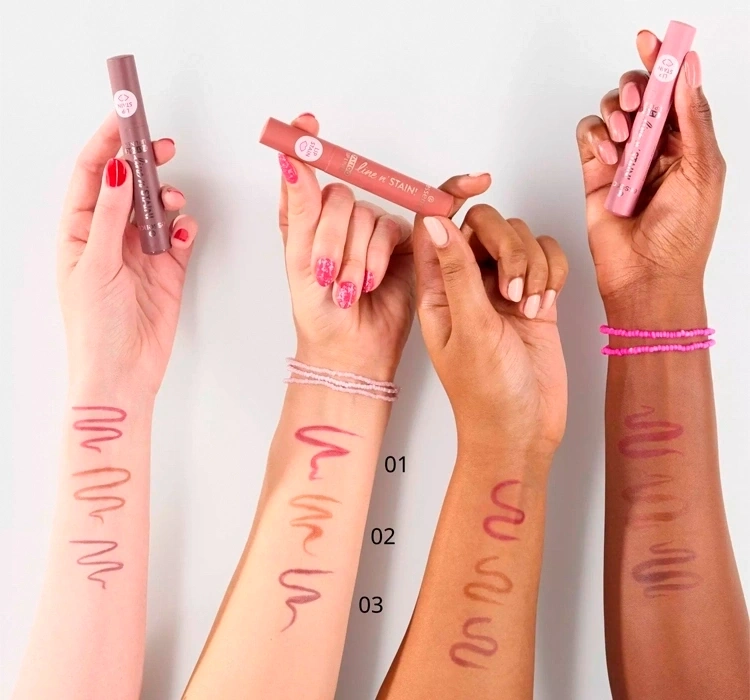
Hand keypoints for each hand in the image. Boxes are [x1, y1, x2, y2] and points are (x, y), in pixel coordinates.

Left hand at [58, 113, 198, 396]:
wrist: (123, 373)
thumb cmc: (95, 327)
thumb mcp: (95, 264)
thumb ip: (111, 216)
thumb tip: (120, 171)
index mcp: (80, 232)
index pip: (93, 176)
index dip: (107, 144)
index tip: (124, 118)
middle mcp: (110, 237)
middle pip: (129, 186)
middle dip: (145, 163)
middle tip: (162, 146)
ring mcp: (140, 253)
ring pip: (158, 208)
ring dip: (168, 199)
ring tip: (173, 203)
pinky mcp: (168, 270)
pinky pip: (181, 238)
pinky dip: (186, 230)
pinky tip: (184, 234)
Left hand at [276, 114, 420, 380]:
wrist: (350, 350)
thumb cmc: (317, 314)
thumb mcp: (298, 260)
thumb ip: (299, 207)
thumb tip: (290, 159)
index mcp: (306, 219)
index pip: (305, 171)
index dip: (305, 144)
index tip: (305, 123)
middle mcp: (337, 219)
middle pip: (339, 197)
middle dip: (331, 240)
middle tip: (326, 275)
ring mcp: (368, 229)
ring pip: (365, 216)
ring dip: (355, 257)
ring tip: (349, 289)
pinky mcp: (398, 241)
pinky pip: (391, 229)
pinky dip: (378, 256)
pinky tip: (372, 281)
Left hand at [415, 191, 567, 458]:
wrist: (524, 430)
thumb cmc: (487, 393)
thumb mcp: (470, 329)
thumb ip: (456, 272)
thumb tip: (437, 221)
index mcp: (436, 288)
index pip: (434, 224)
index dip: (450, 195)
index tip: (478, 181)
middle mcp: (465, 282)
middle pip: (483, 223)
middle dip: (506, 246)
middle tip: (511, 288)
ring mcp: (500, 288)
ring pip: (518, 237)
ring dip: (530, 264)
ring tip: (527, 306)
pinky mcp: (533, 295)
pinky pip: (545, 256)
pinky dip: (551, 272)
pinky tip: (544, 304)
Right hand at [576, 30, 724, 315]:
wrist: (647, 275)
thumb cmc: (682, 236)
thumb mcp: (705, 171)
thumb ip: (694, 118)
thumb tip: (689, 72)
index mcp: (688, 143)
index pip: (676, 91)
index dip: (666, 62)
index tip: (655, 40)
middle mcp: (655, 147)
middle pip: (641, 93)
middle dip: (637, 86)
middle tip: (639, 99)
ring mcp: (623, 160)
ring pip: (612, 111)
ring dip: (616, 113)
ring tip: (624, 139)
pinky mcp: (594, 174)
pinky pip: (587, 137)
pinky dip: (594, 136)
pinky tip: (607, 155)